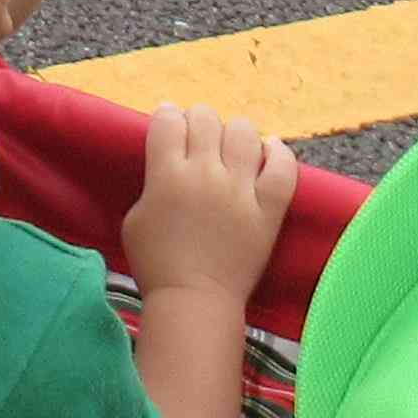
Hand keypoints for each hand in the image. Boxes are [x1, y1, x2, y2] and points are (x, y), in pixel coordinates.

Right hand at [126, 103, 296, 301]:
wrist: (195, 300)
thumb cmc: (156, 264)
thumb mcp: (135, 217)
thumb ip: (152, 182)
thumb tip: (168, 162)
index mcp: (167, 175)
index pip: (169, 119)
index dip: (167, 116)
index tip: (170, 125)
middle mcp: (205, 174)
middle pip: (205, 118)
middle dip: (197, 121)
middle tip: (198, 139)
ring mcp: (241, 190)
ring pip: (244, 133)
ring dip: (233, 133)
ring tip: (231, 148)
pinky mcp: (269, 209)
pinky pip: (282, 167)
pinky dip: (278, 152)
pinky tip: (269, 150)